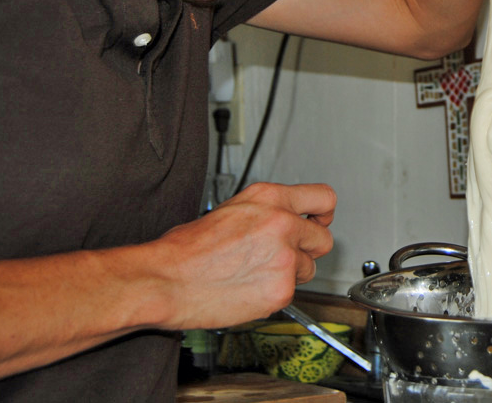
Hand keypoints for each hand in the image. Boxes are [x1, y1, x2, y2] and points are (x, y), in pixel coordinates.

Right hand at [151, 181, 335, 329]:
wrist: (168, 279)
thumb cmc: (189, 248)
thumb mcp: (231, 209)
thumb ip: (266, 212)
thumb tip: (286, 219)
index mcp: (269, 198)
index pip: (324, 197)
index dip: (323, 214)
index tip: (319, 222)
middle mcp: (282, 223)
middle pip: (324, 238)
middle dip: (308, 250)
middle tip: (286, 255)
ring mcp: (284, 256)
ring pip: (308, 269)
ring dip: (291, 273)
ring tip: (258, 273)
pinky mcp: (281, 289)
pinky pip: (291, 293)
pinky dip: (275, 294)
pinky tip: (250, 288)